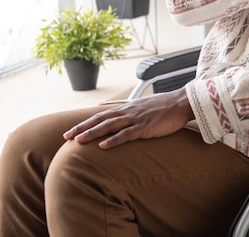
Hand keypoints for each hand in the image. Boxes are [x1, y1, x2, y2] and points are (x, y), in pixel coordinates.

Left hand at [63, 89, 194, 148]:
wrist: (182, 103)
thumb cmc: (166, 107)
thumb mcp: (146, 107)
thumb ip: (133, 112)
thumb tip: (124, 118)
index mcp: (128, 108)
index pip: (102, 115)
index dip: (85, 123)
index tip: (72, 130)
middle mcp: (128, 111)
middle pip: (100, 119)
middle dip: (82, 128)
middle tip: (66, 136)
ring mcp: (136, 119)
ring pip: (109, 126)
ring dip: (92, 133)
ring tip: (78, 141)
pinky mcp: (145, 127)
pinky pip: (126, 134)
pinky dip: (114, 140)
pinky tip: (103, 146)